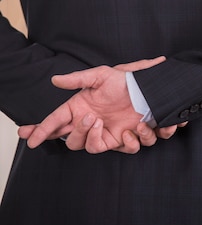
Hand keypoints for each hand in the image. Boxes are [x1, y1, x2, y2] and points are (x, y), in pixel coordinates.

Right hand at [18, 57, 169, 153]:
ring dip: (101, 138)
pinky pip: (128, 149)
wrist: (149, 88)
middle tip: (92, 118)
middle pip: (72, 141)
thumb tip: (56, 80)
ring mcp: (108, 133)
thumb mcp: (101, 76)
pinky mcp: (127, 139)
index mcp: (80, 109)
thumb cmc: (124, 81)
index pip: (56, 122)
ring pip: (94, 148)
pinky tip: (140, 126)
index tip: (29, 138)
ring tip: (119, 122)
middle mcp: (91, 124)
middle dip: (79, 132)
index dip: (42, 130)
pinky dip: (134, 141)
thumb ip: (78, 79)